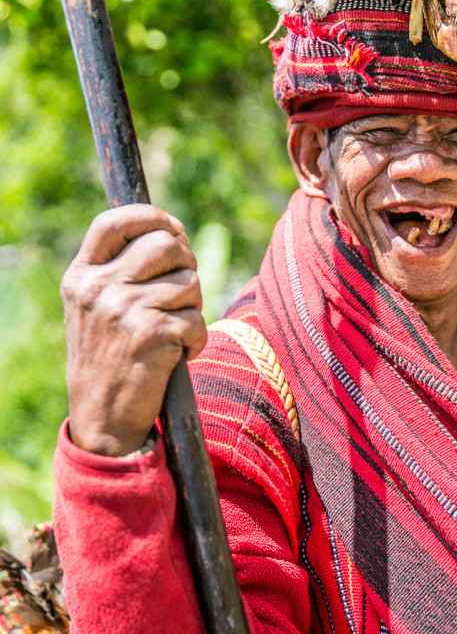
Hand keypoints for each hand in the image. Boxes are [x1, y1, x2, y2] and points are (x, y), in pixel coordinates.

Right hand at [61, 204, 206, 456]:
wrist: (102, 416)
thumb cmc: (109, 357)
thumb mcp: (96, 307)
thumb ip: (120, 269)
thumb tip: (172, 232)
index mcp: (82, 276)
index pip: (115, 221)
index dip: (152, 218)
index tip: (174, 229)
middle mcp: (99, 288)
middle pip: (166, 245)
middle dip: (187, 264)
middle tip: (183, 292)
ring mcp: (124, 311)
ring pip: (189, 282)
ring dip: (193, 308)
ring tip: (173, 331)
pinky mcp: (152, 335)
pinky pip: (197, 320)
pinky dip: (197, 339)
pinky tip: (179, 354)